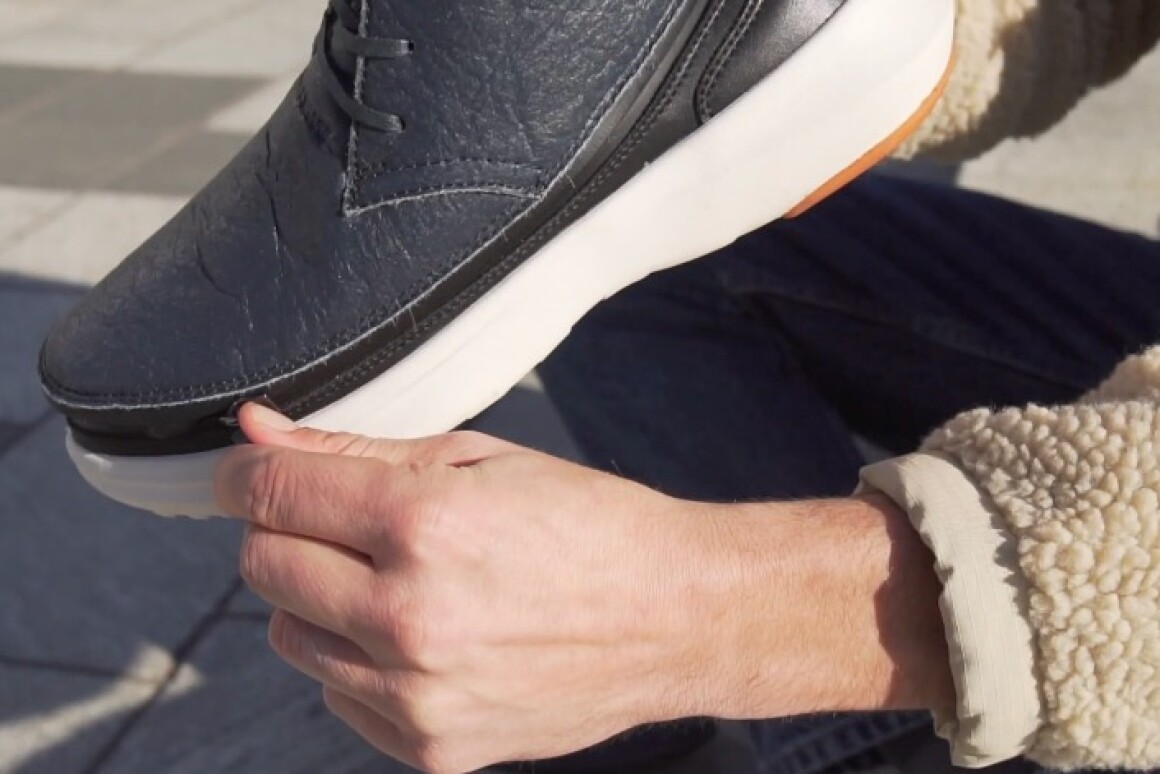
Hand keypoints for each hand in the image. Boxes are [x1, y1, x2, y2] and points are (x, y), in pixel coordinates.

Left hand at [214, 404, 719, 772]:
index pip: (271, 494)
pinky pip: (337, 694)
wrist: (673, 616)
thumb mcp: (477, 459)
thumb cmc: (587, 525)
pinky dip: (358, 661)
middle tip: (351, 523)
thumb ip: (354, 450)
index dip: (247, 474)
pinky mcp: (432, 746)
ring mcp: (419, 694)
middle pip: (263, 566)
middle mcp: (410, 618)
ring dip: (321, 600)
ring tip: (399, 581)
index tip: (252, 473)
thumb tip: (256, 433)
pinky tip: (422, 637)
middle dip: (289, 532)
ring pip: (288, 635)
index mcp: (424, 525)